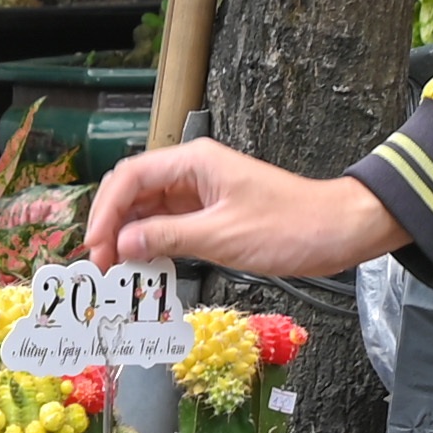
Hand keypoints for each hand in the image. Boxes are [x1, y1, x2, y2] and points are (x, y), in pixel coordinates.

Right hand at [84, 139, 401, 278]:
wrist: (337, 232)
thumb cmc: (292, 226)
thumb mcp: (223, 236)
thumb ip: (168, 237)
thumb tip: (124, 244)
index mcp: (195, 161)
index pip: (132, 177)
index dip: (106, 210)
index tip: (95, 245)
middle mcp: (194, 171)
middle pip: (135, 192)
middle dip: (113, 226)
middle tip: (102, 265)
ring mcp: (202, 193)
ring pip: (149, 211)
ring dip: (130, 239)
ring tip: (118, 271)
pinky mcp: (211, 215)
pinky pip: (170, 227)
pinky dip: (153, 246)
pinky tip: (145, 267)